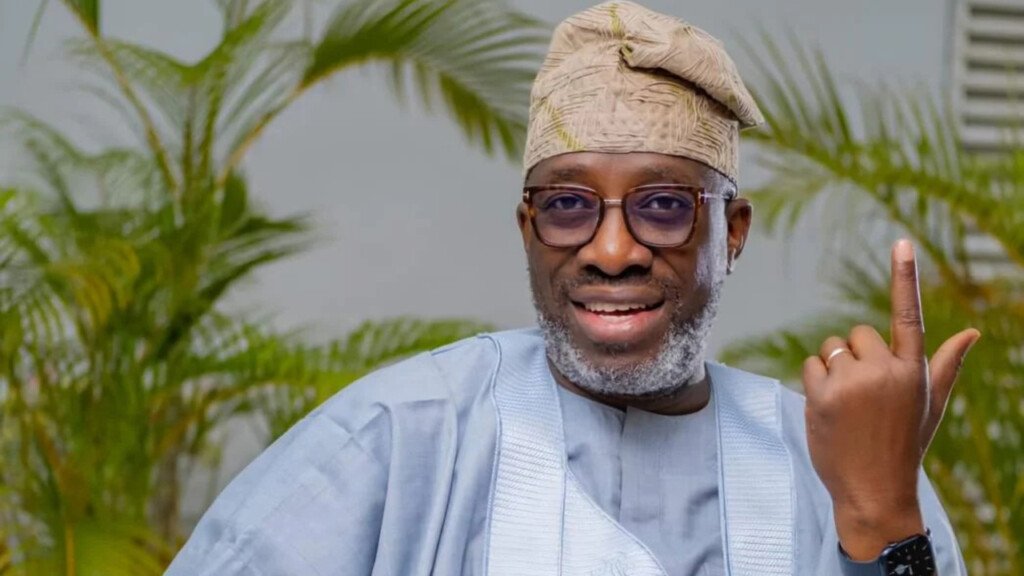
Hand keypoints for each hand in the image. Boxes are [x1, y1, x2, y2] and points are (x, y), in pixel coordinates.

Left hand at [802, 239, 979, 559]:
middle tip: (863, 397)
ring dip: (832, 370)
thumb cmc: (904, 445)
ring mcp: (853, 382)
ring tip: (847, 407)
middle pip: (856, 334)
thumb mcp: (929, 404)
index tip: (901, 241)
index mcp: (914, 370)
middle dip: (854, 357)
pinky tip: (829, 411)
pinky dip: (814, 383)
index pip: (909, 314)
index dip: (905, 276)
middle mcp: (886, 370)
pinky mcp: (823, 395)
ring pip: (830, 349)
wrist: (875, 491)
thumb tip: (972, 332)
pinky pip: (809, 366)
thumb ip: (946, 364)